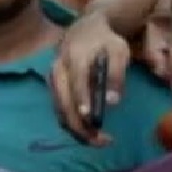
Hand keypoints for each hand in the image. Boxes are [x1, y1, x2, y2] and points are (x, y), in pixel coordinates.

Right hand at [50, 12, 130, 145]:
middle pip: (63, 104)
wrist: (83, 30)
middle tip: (102, 141)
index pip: (76, 83)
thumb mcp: (118, 51)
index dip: (82, 102)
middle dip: (80, 127)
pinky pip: (60, 111)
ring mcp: (52, 81)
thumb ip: (116, 75)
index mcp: (74, 58)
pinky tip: (89, 131)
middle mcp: (57, 71)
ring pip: (60, 112)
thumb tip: (112, 103)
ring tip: (98, 141)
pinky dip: (72, 125)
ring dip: (77, 130)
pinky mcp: (53, 89)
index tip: (91, 120)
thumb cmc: (105, 41)